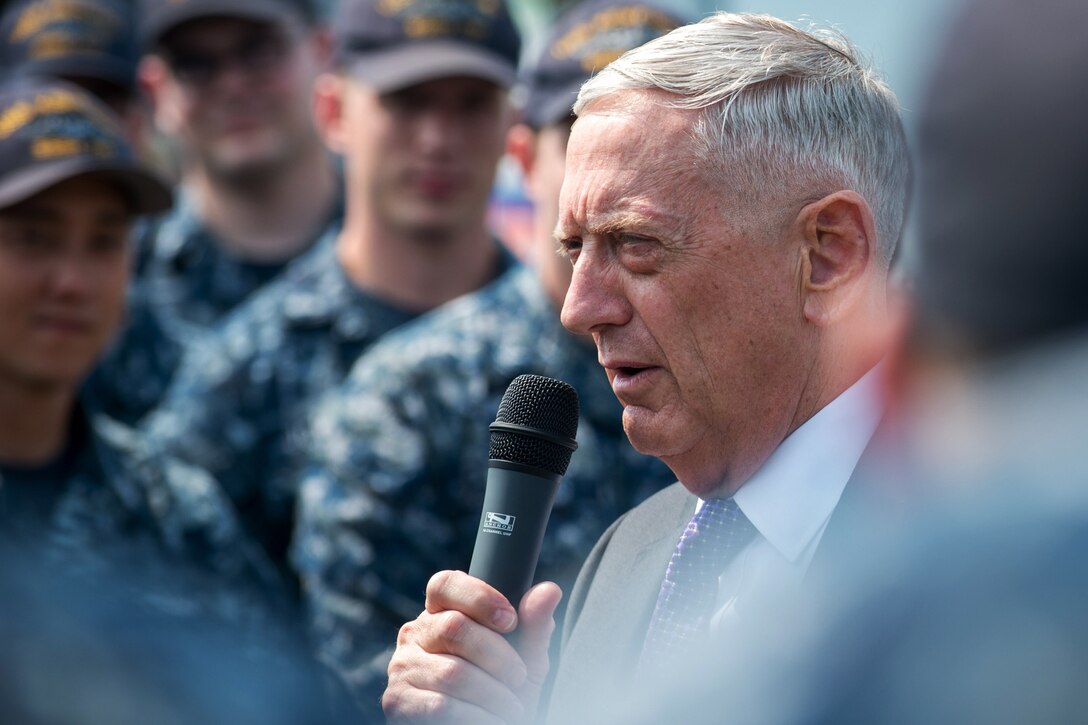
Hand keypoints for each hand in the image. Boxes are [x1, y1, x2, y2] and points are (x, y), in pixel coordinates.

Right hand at [383, 570, 561, 723]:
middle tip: (519, 677)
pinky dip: (476, 716)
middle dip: (498, 655)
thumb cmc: (504, 690)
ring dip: (493, 694)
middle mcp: (415, 634)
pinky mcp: (398, 702)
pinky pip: (441, 705)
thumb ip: (534, 626)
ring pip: (452, 672)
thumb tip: (549, 590)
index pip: (445, 584)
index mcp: (441, 612)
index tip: (510, 620)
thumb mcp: (525, 658)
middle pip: (453, 627)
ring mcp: (403, 667)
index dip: (479, 597)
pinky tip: (490, 719)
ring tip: (511, 707)